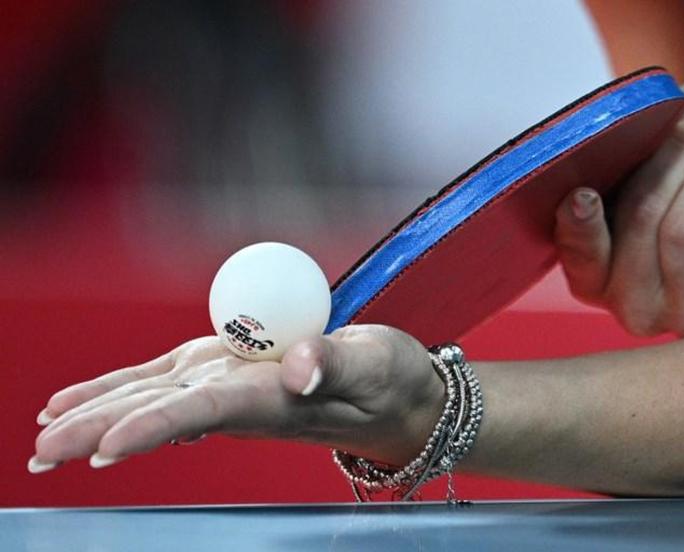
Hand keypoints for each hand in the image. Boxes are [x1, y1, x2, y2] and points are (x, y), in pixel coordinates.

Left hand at [30, 326, 442, 471]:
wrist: (391, 394)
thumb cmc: (390, 380)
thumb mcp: (375, 363)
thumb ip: (337, 362)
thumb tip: (299, 371)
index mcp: (273, 401)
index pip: (204, 415)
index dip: (153, 428)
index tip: (103, 449)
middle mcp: (241, 401)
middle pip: (160, 413)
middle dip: (98, 431)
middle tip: (40, 452)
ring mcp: (228, 386)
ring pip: (152, 398)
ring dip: (95, 414)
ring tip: (43, 436)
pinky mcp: (224, 370)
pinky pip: (163, 381)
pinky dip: (118, 389)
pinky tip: (79, 402)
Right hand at [553, 105, 683, 335]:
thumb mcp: (650, 194)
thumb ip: (628, 174)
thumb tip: (643, 125)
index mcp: (596, 281)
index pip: (581, 258)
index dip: (579, 227)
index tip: (583, 194)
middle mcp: (632, 309)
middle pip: (639, 221)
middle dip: (673, 160)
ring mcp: (683, 316)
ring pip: (681, 229)